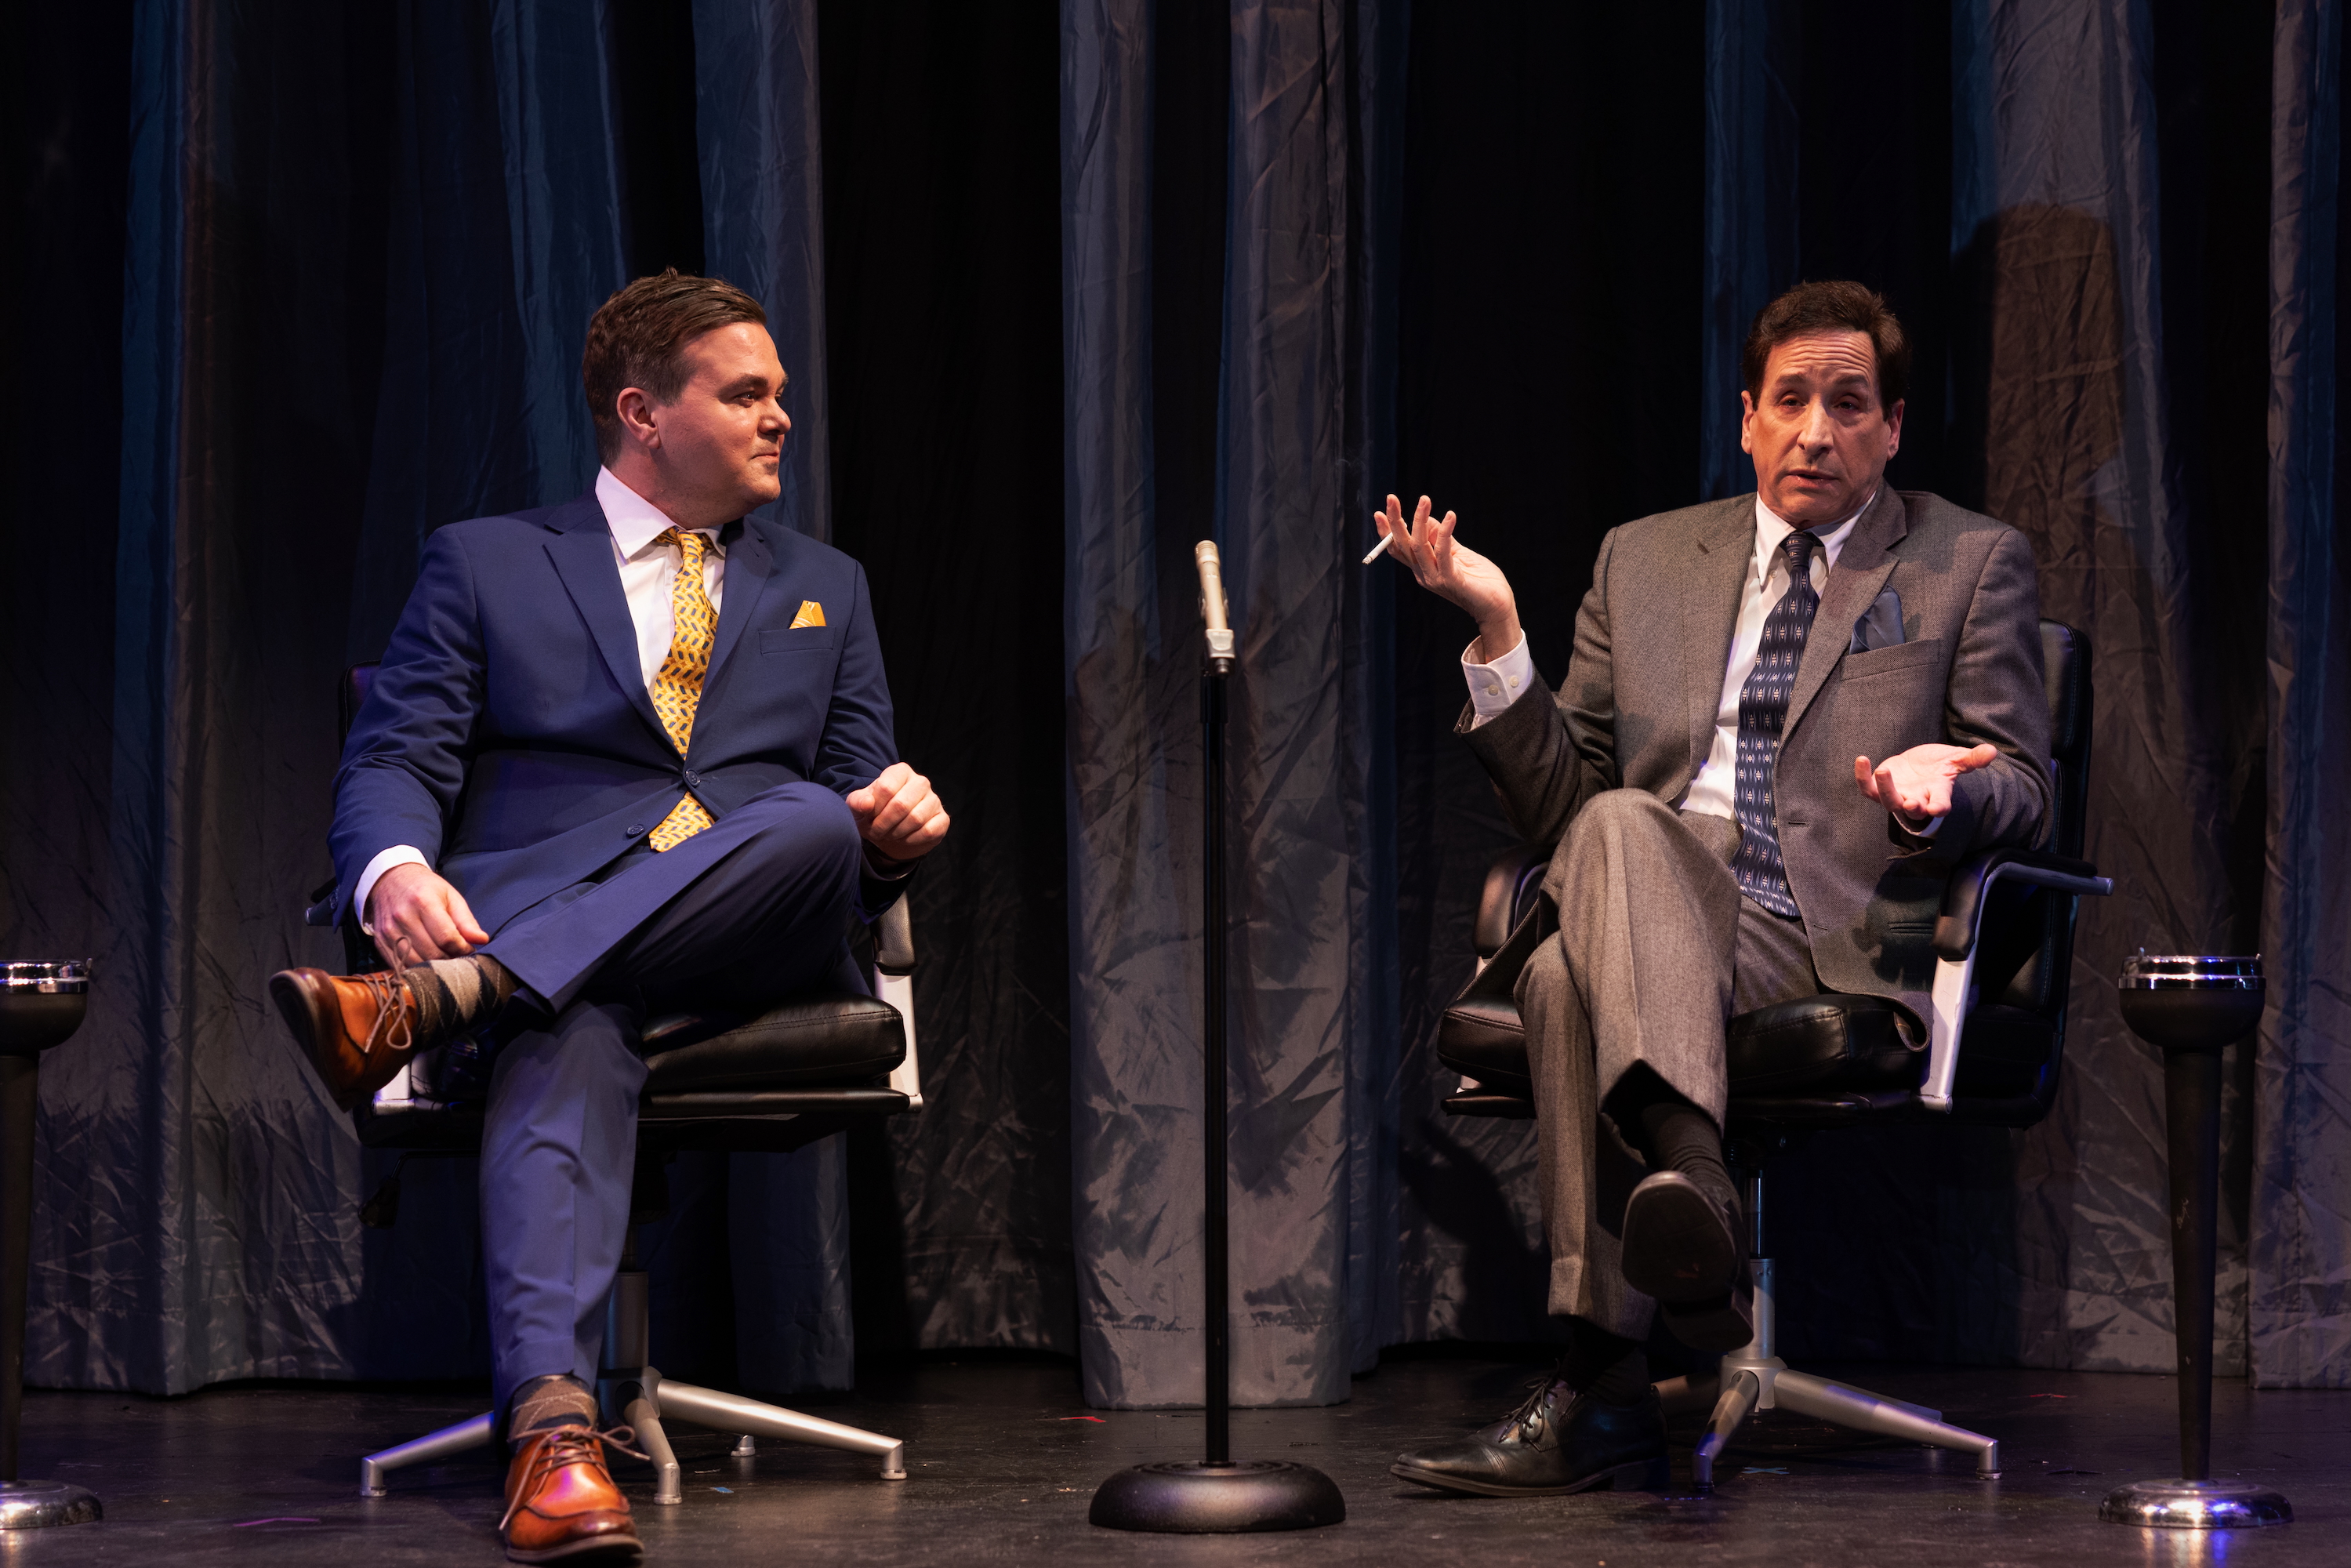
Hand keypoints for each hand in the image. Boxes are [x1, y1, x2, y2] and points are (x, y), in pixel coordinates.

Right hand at [367, 862, 489, 966]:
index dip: (462, 948)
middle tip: (457, 955)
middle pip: (432, 953)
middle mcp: (403, 917)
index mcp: (424, 902)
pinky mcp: (380, 941)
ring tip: (443, 957)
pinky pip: (400, 964)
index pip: (447, 937)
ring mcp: (389, 931)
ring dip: (433, 966)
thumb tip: (481, 940)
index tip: (468, 949)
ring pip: (416, 962)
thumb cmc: (425, 888)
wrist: (390, 880)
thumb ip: (466, 920)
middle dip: (450, 959)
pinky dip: (415, 967)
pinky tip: (425, 960)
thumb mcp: (450, 896)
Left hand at [847, 762, 949, 864]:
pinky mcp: (942, 818)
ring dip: (897, 833)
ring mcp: (934, 800)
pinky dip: (912, 840)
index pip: (886, 788)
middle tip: (876, 831)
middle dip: (884, 824)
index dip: (874, 808)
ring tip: (889, 834)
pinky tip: (904, 838)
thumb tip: (867, 804)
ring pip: (916, 819)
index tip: (868, 817)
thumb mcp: (858, 806)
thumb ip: (857, 802)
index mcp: (900, 772)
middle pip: (901, 804)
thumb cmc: (873, 813)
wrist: (889, 832)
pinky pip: (929, 831)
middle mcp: (920, 782)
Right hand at [1375, 493, 1522, 659]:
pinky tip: (1450, 516)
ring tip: (1424, 500)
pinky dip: (1444, 532)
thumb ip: (1442, 538)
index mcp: (1422, 569)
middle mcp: (1423, 574)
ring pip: (1419, 546)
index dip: (1387, 532)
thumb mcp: (1459, 553)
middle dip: (1394, 521)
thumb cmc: (1480, 581)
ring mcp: (1435, 578)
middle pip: (1403, 546)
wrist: (1497, 607)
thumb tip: (1427, 518)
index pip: (1399, 549)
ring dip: (1420, 520)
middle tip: (1391, 498)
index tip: (1379, 512)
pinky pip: (1442, 552)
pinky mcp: (1450, 580)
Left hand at [1853, 743, 1999, 825]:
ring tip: (1884, 771)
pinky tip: (1862, 759)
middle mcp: (1916, 799)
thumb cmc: (1938, 766)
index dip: (1939, 808)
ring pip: (1888, 800)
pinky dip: (1862, 776)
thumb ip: (1972, 758)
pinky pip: (1867, 787)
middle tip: (1911, 804)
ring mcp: (1896, 795)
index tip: (1939, 809)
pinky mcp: (1878, 788)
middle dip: (1912, 808)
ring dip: (1885, 789)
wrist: (1916, 767)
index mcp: (1937, 794)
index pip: (1940, 805)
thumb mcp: (1956, 759)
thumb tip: (1992, 752)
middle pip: (1913, 811)